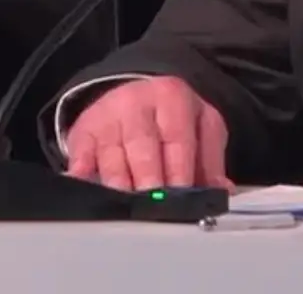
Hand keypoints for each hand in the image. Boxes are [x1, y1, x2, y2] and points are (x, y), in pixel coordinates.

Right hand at [64, 77, 230, 190]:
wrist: (137, 96)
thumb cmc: (173, 120)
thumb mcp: (201, 128)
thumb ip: (210, 161)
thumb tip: (221, 192)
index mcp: (173, 98)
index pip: (177, 137)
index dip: (179, 169)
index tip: (181, 195)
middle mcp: (138, 102)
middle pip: (142, 143)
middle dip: (148, 177)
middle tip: (154, 204)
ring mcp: (108, 114)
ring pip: (111, 151)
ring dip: (118, 180)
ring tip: (126, 205)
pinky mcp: (84, 128)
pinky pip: (80, 150)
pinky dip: (81, 168)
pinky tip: (82, 181)